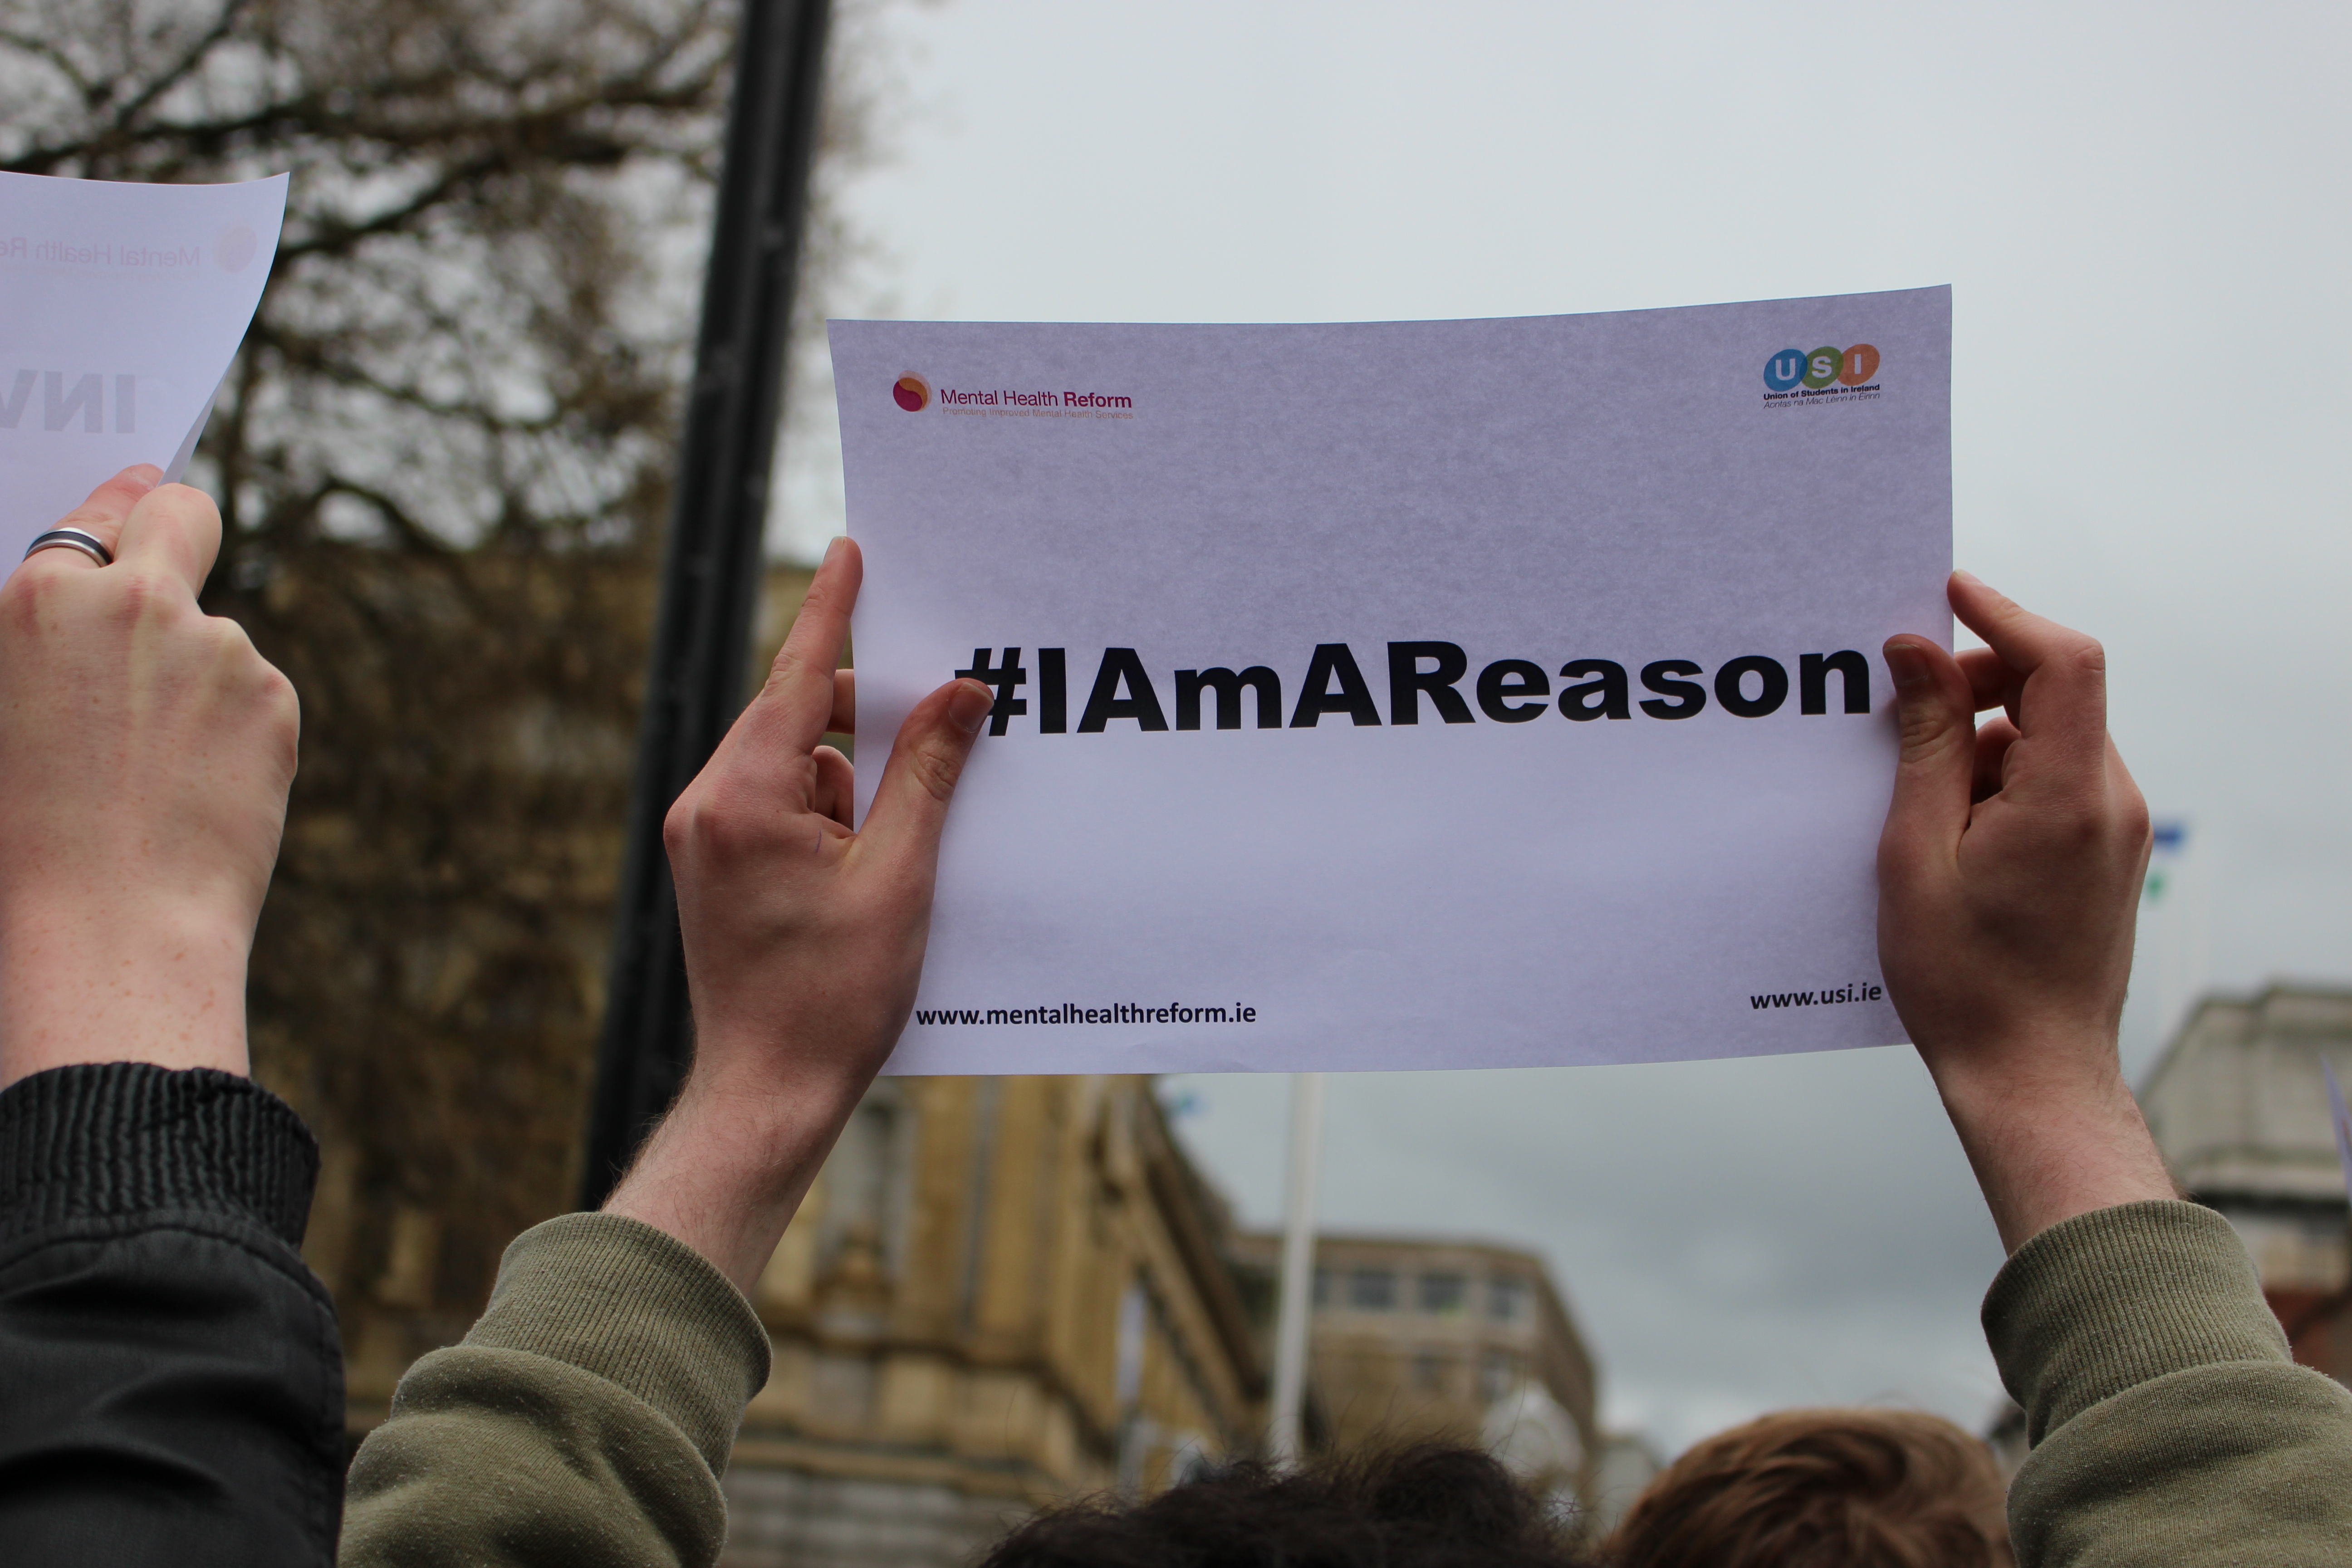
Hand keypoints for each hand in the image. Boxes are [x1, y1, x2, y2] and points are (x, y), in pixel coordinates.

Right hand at [0, 467, 298, 1086]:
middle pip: (182, 515)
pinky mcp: (274, 697)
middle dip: (178, 523)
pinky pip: (252, 696)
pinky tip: (197, 789)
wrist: (110, 921)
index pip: (95, 516)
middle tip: (177, 548)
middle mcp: (136, 603)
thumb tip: (84, 586)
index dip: (118, 511)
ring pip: (215, 638)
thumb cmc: (26, 834)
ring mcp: (216, 645)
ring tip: (153, 769)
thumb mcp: (8, 710)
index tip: (137, 498)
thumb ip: (48, 638)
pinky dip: (233, 729)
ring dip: (196, 678)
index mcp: (43, 600)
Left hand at [602, 537, 991, 1291]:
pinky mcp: (715, 869)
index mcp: (741, 799)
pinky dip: (832, 818)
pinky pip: (780, 809)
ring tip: (898, 852)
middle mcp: (706, 807)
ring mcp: (704, 839)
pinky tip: (874, 867)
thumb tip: (959, 693)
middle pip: (797, 722)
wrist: (768, 1092)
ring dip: (854, 787)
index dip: (830, 611)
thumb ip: (926, 774)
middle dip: (867, 726)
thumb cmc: (831, 997)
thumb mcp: (899, 875)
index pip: (796, 678)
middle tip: (939, 727)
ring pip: (795, 769)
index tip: (850, 552)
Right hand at [1878, 571, 2173, 1251]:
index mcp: (2069, 796)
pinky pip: (2053, 783)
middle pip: (2052, 693)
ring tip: (1911, 793)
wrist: (2028, 1073)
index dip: (2004, 614)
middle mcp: (2111, 803)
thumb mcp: (1915, 851)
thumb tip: (1918, 653)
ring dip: (1979, 740)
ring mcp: (2115, 831)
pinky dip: (1998, 779)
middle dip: (1974, 683)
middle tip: (1897, 711)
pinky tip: (1943, 826)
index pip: (2062, 660)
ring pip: (2047, 740)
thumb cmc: (1964, 979)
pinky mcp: (2104, 856)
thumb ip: (1923, 743)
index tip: (1945, 595)